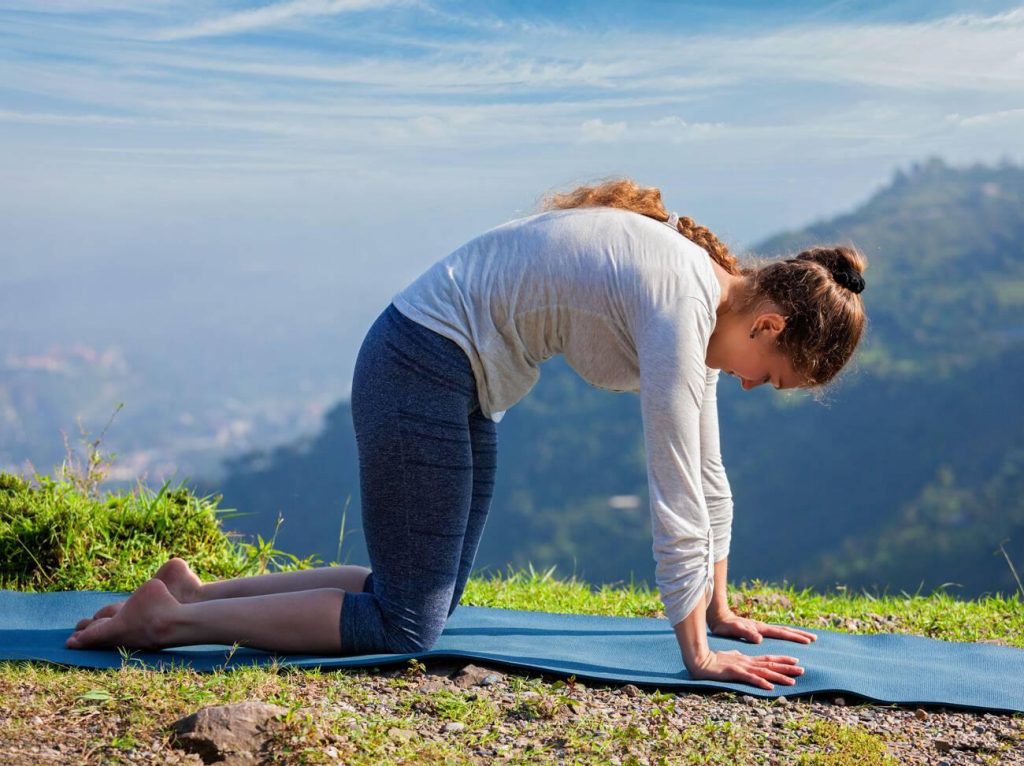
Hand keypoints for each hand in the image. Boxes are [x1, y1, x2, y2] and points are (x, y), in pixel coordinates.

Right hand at [689, 648, 803, 689]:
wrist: (700, 661)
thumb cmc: (714, 660)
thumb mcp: (730, 657)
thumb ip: (739, 658)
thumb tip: (744, 658)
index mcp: (747, 659)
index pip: (768, 659)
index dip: (782, 660)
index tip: (796, 661)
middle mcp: (747, 662)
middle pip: (770, 665)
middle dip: (787, 668)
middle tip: (803, 670)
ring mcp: (741, 667)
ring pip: (764, 672)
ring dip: (779, 676)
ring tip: (792, 681)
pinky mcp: (734, 673)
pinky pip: (750, 678)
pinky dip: (760, 682)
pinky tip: (770, 687)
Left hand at [708, 608, 817, 644]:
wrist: (718, 618)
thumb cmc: (725, 626)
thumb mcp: (734, 630)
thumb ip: (746, 633)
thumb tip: (760, 639)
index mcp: (761, 628)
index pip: (782, 633)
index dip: (795, 637)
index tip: (809, 640)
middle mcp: (763, 628)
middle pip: (785, 630)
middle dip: (800, 634)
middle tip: (815, 638)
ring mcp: (761, 629)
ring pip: (781, 631)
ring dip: (794, 634)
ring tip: (806, 638)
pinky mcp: (757, 631)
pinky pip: (775, 634)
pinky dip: (784, 636)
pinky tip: (786, 639)